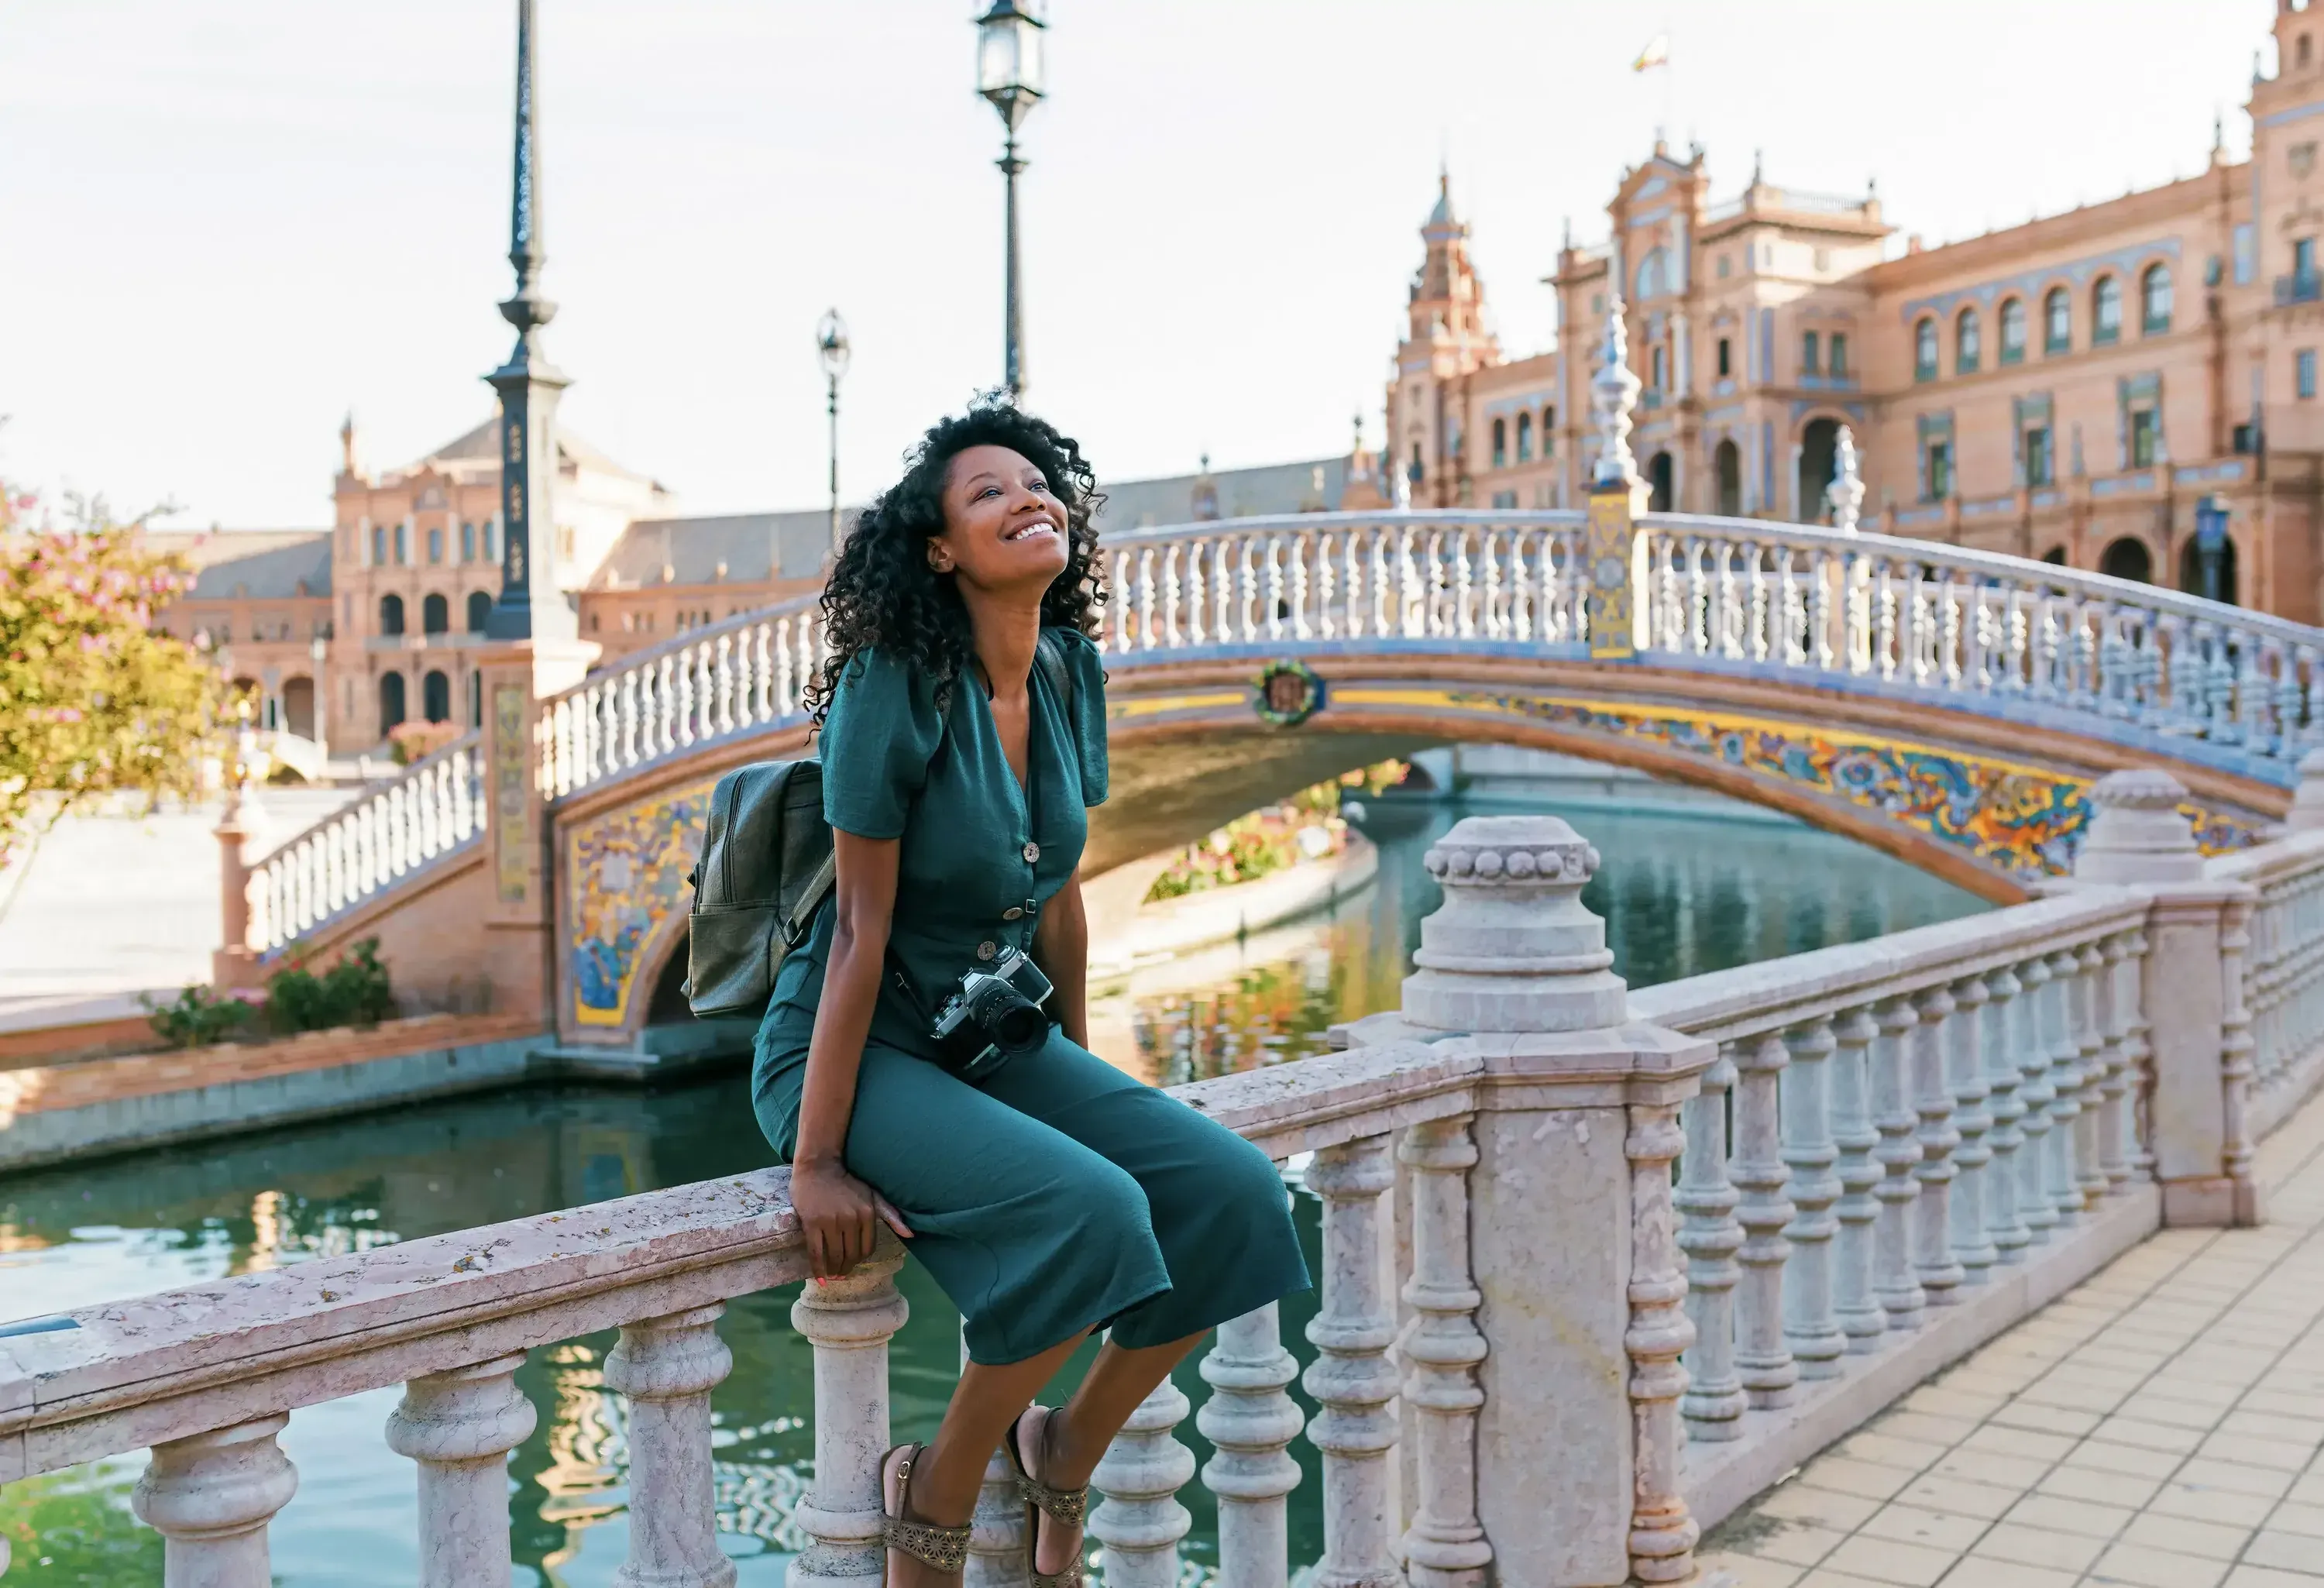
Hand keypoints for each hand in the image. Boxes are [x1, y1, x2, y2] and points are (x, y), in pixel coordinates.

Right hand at [791, 1157, 912, 1278]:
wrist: (819, 1166)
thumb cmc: (846, 1182)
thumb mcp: (872, 1195)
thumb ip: (891, 1214)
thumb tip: (910, 1234)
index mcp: (868, 1214)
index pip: (867, 1248)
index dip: (860, 1260)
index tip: (853, 1264)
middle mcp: (851, 1219)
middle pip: (851, 1255)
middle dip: (846, 1268)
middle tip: (842, 1274)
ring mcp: (831, 1222)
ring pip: (834, 1256)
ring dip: (834, 1271)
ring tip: (832, 1276)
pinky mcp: (812, 1223)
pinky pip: (816, 1252)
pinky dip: (818, 1269)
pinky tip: (821, 1279)